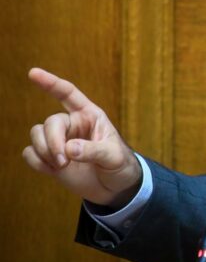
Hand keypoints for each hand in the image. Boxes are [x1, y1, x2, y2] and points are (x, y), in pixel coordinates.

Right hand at [22, 68, 142, 207]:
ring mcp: (59, 141)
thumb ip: (94, 151)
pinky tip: (53, 171)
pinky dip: (37, 162)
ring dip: (44, 151)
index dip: (51, 83)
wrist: (114, 188)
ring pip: (35, 135)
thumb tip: (69, 149)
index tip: (33, 73)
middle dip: (52, 142)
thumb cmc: (120, 165)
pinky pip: (29, 153)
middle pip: (50, 122)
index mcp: (90, 116)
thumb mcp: (114, 157)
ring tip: (62, 166)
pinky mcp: (49, 159)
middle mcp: (72, 125)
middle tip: (64, 161)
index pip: (68, 94)